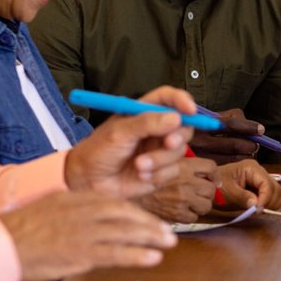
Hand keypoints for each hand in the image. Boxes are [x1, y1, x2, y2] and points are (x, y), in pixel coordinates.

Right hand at [0, 191, 176, 280]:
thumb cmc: (19, 231)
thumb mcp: (48, 210)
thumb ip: (72, 212)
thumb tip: (88, 220)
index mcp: (74, 198)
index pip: (113, 203)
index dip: (135, 213)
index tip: (149, 221)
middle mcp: (83, 211)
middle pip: (125, 214)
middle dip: (149, 224)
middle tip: (168, 233)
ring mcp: (83, 232)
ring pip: (125, 231)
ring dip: (150, 237)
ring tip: (169, 243)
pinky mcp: (80, 253)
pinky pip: (115, 253)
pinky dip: (136, 255)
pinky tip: (152, 259)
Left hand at [64, 85, 191, 196]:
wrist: (89, 182)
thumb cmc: (98, 151)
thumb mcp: (119, 133)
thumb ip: (147, 123)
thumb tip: (176, 118)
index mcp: (144, 112)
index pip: (168, 99)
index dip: (182, 100)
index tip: (190, 110)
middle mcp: (155, 130)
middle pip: (183, 126)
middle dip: (178, 136)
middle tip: (168, 143)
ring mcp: (159, 150)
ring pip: (179, 151)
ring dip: (160, 160)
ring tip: (138, 165)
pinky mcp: (161, 171)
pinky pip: (173, 170)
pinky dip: (158, 174)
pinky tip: (140, 175)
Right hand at [139, 156, 218, 222]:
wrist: (127, 195)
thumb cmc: (142, 176)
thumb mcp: (161, 160)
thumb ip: (179, 160)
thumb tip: (197, 165)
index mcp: (183, 166)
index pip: (211, 168)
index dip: (214, 174)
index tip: (213, 179)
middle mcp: (186, 183)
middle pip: (211, 189)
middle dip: (206, 191)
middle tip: (198, 192)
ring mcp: (183, 200)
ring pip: (206, 205)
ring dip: (200, 204)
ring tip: (190, 202)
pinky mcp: (178, 215)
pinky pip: (194, 217)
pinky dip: (190, 215)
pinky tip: (181, 210)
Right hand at [187, 107, 266, 162]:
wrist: (157, 143)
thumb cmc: (181, 125)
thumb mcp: (199, 113)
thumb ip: (222, 116)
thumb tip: (244, 121)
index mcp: (199, 123)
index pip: (230, 125)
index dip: (248, 127)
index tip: (260, 129)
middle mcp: (198, 141)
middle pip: (234, 144)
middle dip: (250, 144)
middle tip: (256, 143)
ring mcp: (197, 157)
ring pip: (230, 158)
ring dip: (244, 155)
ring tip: (249, 151)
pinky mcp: (196, 169)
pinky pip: (221, 167)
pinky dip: (233, 162)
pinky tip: (236, 159)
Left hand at [214, 158, 280, 209]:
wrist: (209, 187)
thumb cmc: (217, 187)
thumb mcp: (227, 192)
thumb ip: (242, 197)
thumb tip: (256, 205)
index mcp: (252, 168)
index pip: (267, 184)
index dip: (266, 198)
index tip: (258, 210)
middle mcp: (260, 172)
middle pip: (276, 188)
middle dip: (269, 202)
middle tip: (256, 211)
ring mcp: (262, 180)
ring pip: (279, 193)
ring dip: (272, 204)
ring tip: (257, 210)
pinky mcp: (262, 189)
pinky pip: (274, 197)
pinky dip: (270, 204)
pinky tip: (259, 208)